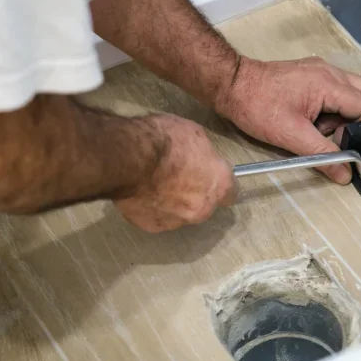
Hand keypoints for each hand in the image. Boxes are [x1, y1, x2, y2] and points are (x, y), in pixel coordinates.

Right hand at [114, 114, 236, 232]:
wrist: (129, 158)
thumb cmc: (164, 140)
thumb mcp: (194, 134)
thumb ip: (203, 155)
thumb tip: (201, 160)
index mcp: (219, 185)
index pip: (231, 193)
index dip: (219, 183)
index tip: (209, 174)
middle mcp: (202, 209)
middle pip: (204, 205)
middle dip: (194, 193)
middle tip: (176, 175)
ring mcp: (176, 221)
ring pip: (179, 213)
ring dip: (172, 202)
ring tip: (154, 183)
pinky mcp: (152, 226)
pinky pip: (156, 216)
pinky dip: (150, 207)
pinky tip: (141, 191)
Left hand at [215, 56, 360, 184]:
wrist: (230, 84)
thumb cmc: (256, 107)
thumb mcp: (290, 136)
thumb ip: (322, 155)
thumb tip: (345, 174)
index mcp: (328, 83)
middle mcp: (330, 72)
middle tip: (350, 146)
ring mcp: (321, 70)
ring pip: (353, 94)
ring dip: (348, 118)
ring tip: (327, 137)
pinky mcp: (311, 74)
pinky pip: (336, 92)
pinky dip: (335, 111)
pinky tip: (316, 126)